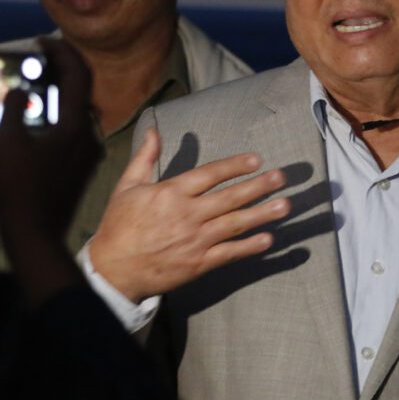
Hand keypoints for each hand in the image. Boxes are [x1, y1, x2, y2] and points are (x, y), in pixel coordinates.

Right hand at [0, 38, 100, 248]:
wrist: (34, 237)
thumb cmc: (19, 190)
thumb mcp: (7, 143)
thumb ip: (14, 109)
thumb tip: (21, 91)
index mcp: (75, 126)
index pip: (77, 75)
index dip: (61, 52)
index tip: (42, 41)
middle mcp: (87, 137)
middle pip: (76, 94)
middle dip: (55, 74)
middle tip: (35, 63)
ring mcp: (84, 156)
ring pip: (67, 117)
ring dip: (46, 104)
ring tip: (18, 99)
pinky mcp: (76, 170)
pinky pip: (62, 139)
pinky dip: (43, 130)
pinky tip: (13, 138)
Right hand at [89, 129, 289, 302]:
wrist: (113, 269)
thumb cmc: (118, 225)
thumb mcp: (127, 186)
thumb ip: (145, 157)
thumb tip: (154, 130)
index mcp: (171, 192)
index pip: (210, 174)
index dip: (234, 166)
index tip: (256, 159)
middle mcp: (187, 214)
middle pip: (230, 197)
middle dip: (258, 186)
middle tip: (282, 177)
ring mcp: (195, 240)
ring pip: (235, 224)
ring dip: (262, 214)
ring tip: (284, 205)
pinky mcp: (198, 264)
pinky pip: (229, 253)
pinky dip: (249, 247)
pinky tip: (268, 239)